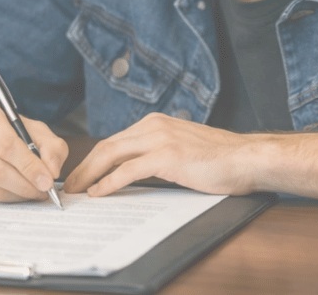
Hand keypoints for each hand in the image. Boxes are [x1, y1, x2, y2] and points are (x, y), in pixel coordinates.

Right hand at [0, 102, 68, 201]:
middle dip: (25, 186)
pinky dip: (4, 200)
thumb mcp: (34, 130)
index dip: (29, 167)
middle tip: (42, 192)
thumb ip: (51, 147)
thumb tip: (52, 172)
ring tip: (32, 192)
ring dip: (17, 196)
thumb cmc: (8, 132)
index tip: (47, 182)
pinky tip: (14, 193)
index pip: (6, 145)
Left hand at [64, 113, 257, 196]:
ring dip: (89, 175)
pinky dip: (109, 183)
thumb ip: (159, 154)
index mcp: (156, 123)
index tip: (82, 175)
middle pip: (106, 146)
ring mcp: (159, 139)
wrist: (247, 158)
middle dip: (84, 168)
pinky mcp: (166, 156)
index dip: (94, 159)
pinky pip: (128, 171)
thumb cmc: (221, 159)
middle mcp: (154, 126)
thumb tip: (135, 172)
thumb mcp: (183, 149)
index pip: (115, 141)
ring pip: (111, 155)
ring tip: (77, 192)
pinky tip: (99, 193)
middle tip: (70, 186)